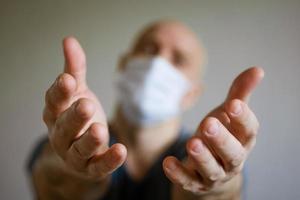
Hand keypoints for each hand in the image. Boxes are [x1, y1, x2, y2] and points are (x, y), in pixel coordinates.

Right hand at [43, 37, 126, 180]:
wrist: (78, 152)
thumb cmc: (78, 117)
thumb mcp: (77, 92)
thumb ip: (75, 69)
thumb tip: (69, 40)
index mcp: (56, 114)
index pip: (54, 102)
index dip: (60, 92)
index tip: (68, 79)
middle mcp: (62, 135)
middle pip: (65, 127)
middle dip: (75, 116)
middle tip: (86, 104)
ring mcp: (75, 154)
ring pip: (80, 149)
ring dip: (89, 140)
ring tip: (100, 129)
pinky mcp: (91, 167)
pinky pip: (99, 166)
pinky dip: (108, 160)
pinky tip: (121, 150)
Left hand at [163, 67, 263, 195]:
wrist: (210, 169)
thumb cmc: (221, 136)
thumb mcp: (228, 115)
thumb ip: (239, 94)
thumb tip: (257, 70)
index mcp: (242, 140)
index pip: (248, 131)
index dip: (243, 118)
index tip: (233, 104)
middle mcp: (232, 160)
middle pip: (232, 153)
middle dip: (221, 139)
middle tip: (208, 124)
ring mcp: (214, 174)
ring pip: (212, 169)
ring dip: (202, 157)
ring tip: (192, 142)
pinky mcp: (196, 183)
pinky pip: (188, 181)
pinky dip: (178, 173)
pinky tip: (167, 162)